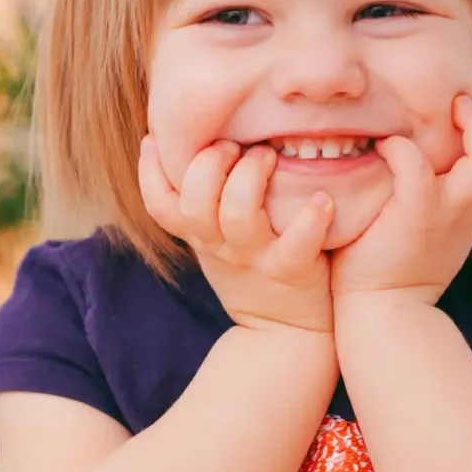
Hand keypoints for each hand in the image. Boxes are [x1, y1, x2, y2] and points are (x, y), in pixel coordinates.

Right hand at [138, 135, 334, 331]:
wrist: (283, 333)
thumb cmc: (248, 269)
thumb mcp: (212, 241)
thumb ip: (201, 202)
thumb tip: (188, 144)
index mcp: (198, 235)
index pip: (158, 205)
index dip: (149, 171)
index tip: (155, 138)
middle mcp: (219, 246)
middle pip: (195, 203)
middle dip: (209, 163)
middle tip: (232, 145)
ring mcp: (254, 258)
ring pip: (238, 216)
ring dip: (251, 177)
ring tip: (268, 155)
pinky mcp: (291, 271)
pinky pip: (297, 244)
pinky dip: (310, 219)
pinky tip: (322, 199)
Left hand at [330, 82, 471, 305]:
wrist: (381, 310)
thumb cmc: (389, 262)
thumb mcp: (423, 222)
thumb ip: (429, 189)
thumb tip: (410, 150)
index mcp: (471, 205)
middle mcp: (468, 207)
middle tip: (469, 91)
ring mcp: (446, 213)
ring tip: (450, 105)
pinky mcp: (415, 218)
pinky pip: (417, 172)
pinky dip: (404, 150)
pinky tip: (386, 144)